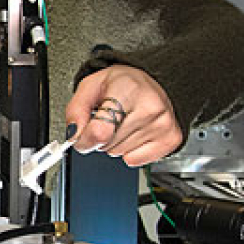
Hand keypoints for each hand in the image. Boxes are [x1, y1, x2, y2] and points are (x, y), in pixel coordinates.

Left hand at [64, 65, 183, 167]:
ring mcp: (162, 125)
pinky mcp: (171, 139)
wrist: (154, 83)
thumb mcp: (91, 86)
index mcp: (128, 89)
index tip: (81, 136)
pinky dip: (129, 152)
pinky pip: (135, 161)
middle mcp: (149, 107)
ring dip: (114, 144)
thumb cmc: (124, 84)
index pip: (100, 130)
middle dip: (99, 138)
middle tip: (107, 120)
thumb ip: (76, 110)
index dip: (83, 138)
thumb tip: (73, 135)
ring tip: (122, 123)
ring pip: (119, 154)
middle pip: (107, 145)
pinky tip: (134, 133)